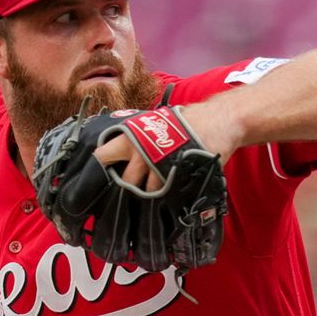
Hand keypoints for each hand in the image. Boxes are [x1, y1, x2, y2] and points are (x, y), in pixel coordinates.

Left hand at [92, 102, 241, 188]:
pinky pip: (166, 194)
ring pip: (147, 191)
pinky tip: (173, 188)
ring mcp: (158, 169)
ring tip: (161, 186)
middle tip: (137, 186)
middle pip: (126, 182)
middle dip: (131, 186)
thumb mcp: (153, 122)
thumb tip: (118, 149)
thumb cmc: (183, 121)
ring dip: (152, 192)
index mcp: (130, 138)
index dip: (102, 166)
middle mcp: (140, 154)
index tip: (103, 173)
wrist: (215, 122)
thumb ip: (136, 137)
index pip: (102, 156)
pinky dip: (168, 194)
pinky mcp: (175, 179)